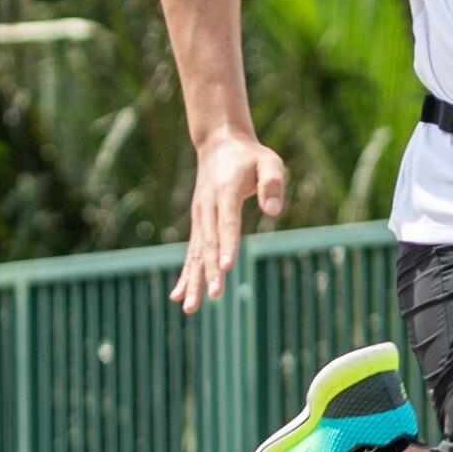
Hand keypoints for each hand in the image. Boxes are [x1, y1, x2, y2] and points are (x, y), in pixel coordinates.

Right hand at [171, 132, 289, 310]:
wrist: (219, 144)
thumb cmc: (250, 156)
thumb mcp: (269, 162)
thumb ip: (272, 184)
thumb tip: (274, 211)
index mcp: (225, 192)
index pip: (227, 222)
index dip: (227, 245)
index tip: (226, 267)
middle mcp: (207, 207)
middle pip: (208, 243)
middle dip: (210, 271)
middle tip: (214, 295)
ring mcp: (199, 217)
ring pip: (195, 252)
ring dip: (194, 280)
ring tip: (190, 307)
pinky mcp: (199, 224)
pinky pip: (191, 252)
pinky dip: (186, 274)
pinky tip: (178, 297)